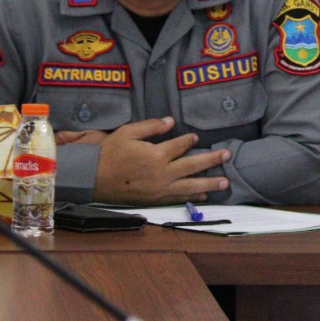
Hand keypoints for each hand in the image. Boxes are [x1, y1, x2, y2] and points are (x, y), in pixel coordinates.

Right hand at [72, 117, 230, 205]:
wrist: (93, 178)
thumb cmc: (109, 153)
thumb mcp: (128, 132)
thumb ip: (151, 126)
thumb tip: (170, 121)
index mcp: (156, 155)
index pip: (179, 146)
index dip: (189, 140)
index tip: (196, 137)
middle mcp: (162, 173)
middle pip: (192, 166)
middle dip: (211, 160)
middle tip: (227, 155)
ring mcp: (160, 189)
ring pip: (190, 186)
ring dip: (209, 184)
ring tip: (225, 183)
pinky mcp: (155, 199)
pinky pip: (178, 198)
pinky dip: (193, 197)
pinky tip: (204, 196)